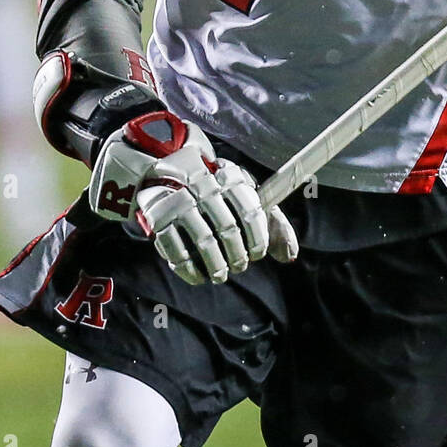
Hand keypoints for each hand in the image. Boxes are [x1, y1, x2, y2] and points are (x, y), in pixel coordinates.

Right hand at [88, 111, 298, 284]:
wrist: (163, 168)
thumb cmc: (215, 190)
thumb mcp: (243, 195)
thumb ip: (271, 222)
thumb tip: (289, 255)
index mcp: (229, 177)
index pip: (250, 210)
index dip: (258, 237)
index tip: (257, 253)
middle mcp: (205, 186)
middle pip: (228, 229)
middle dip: (238, 255)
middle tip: (239, 265)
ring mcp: (180, 202)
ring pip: (204, 242)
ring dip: (217, 265)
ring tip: (222, 274)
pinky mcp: (158, 218)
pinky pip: (176, 250)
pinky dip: (190, 270)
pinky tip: (199, 277)